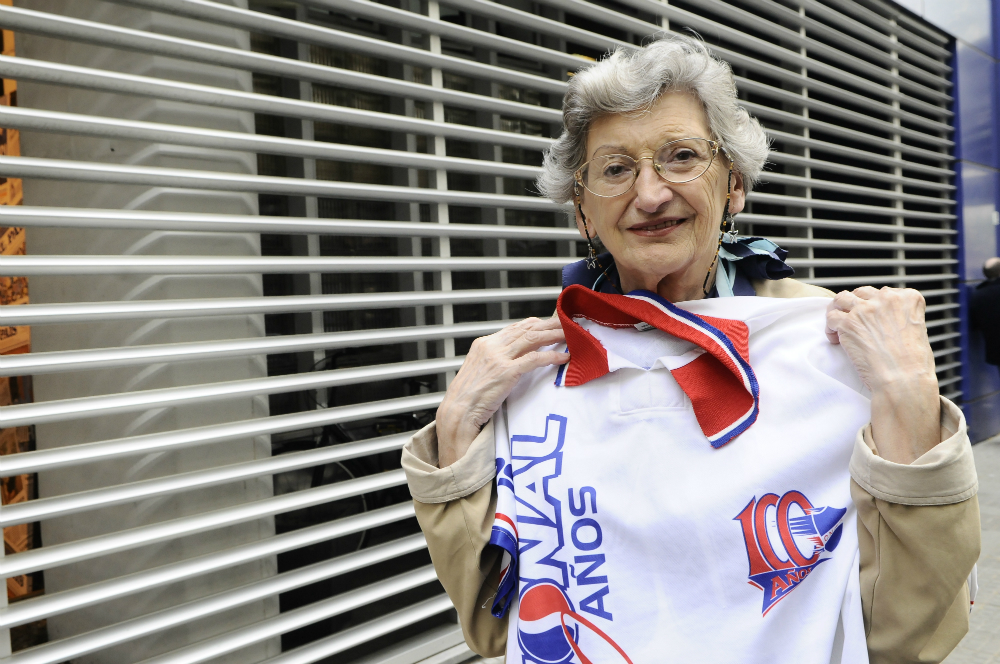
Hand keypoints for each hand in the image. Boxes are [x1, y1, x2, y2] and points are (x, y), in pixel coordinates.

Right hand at [436, 316, 569, 466]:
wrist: (457, 412)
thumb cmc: (468, 397)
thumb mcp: (479, 371)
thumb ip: (495, 360)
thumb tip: (514, 357)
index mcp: (483, 343)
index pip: (515, 328)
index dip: (536, 324)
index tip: (550, 324)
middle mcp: (491, 346)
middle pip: (527, 329)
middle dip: (550, 325)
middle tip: (568, 323)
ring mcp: (498, 358)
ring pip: (533, 339)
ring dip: (554, 335)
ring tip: (571, 335)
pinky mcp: (506, 372)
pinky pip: (534, 359)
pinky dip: (551, 356)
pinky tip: (563, 357)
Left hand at [826, 287, 939, 463]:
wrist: (904, 380)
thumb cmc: (913, 364)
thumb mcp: (916, 330)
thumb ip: (900, 317)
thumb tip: (884, 319)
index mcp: (908, 298)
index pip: (884, 292)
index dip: (875, 305)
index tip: (873, 319)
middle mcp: (887, 299)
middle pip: (861, 293)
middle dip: (856, 306)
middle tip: (854, 323)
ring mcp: (865, 310)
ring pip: (841, 299)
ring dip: (838, 311)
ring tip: (839, 326)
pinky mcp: (848, 323)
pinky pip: (831, 317)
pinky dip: (831, 329)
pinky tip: (836, 340)